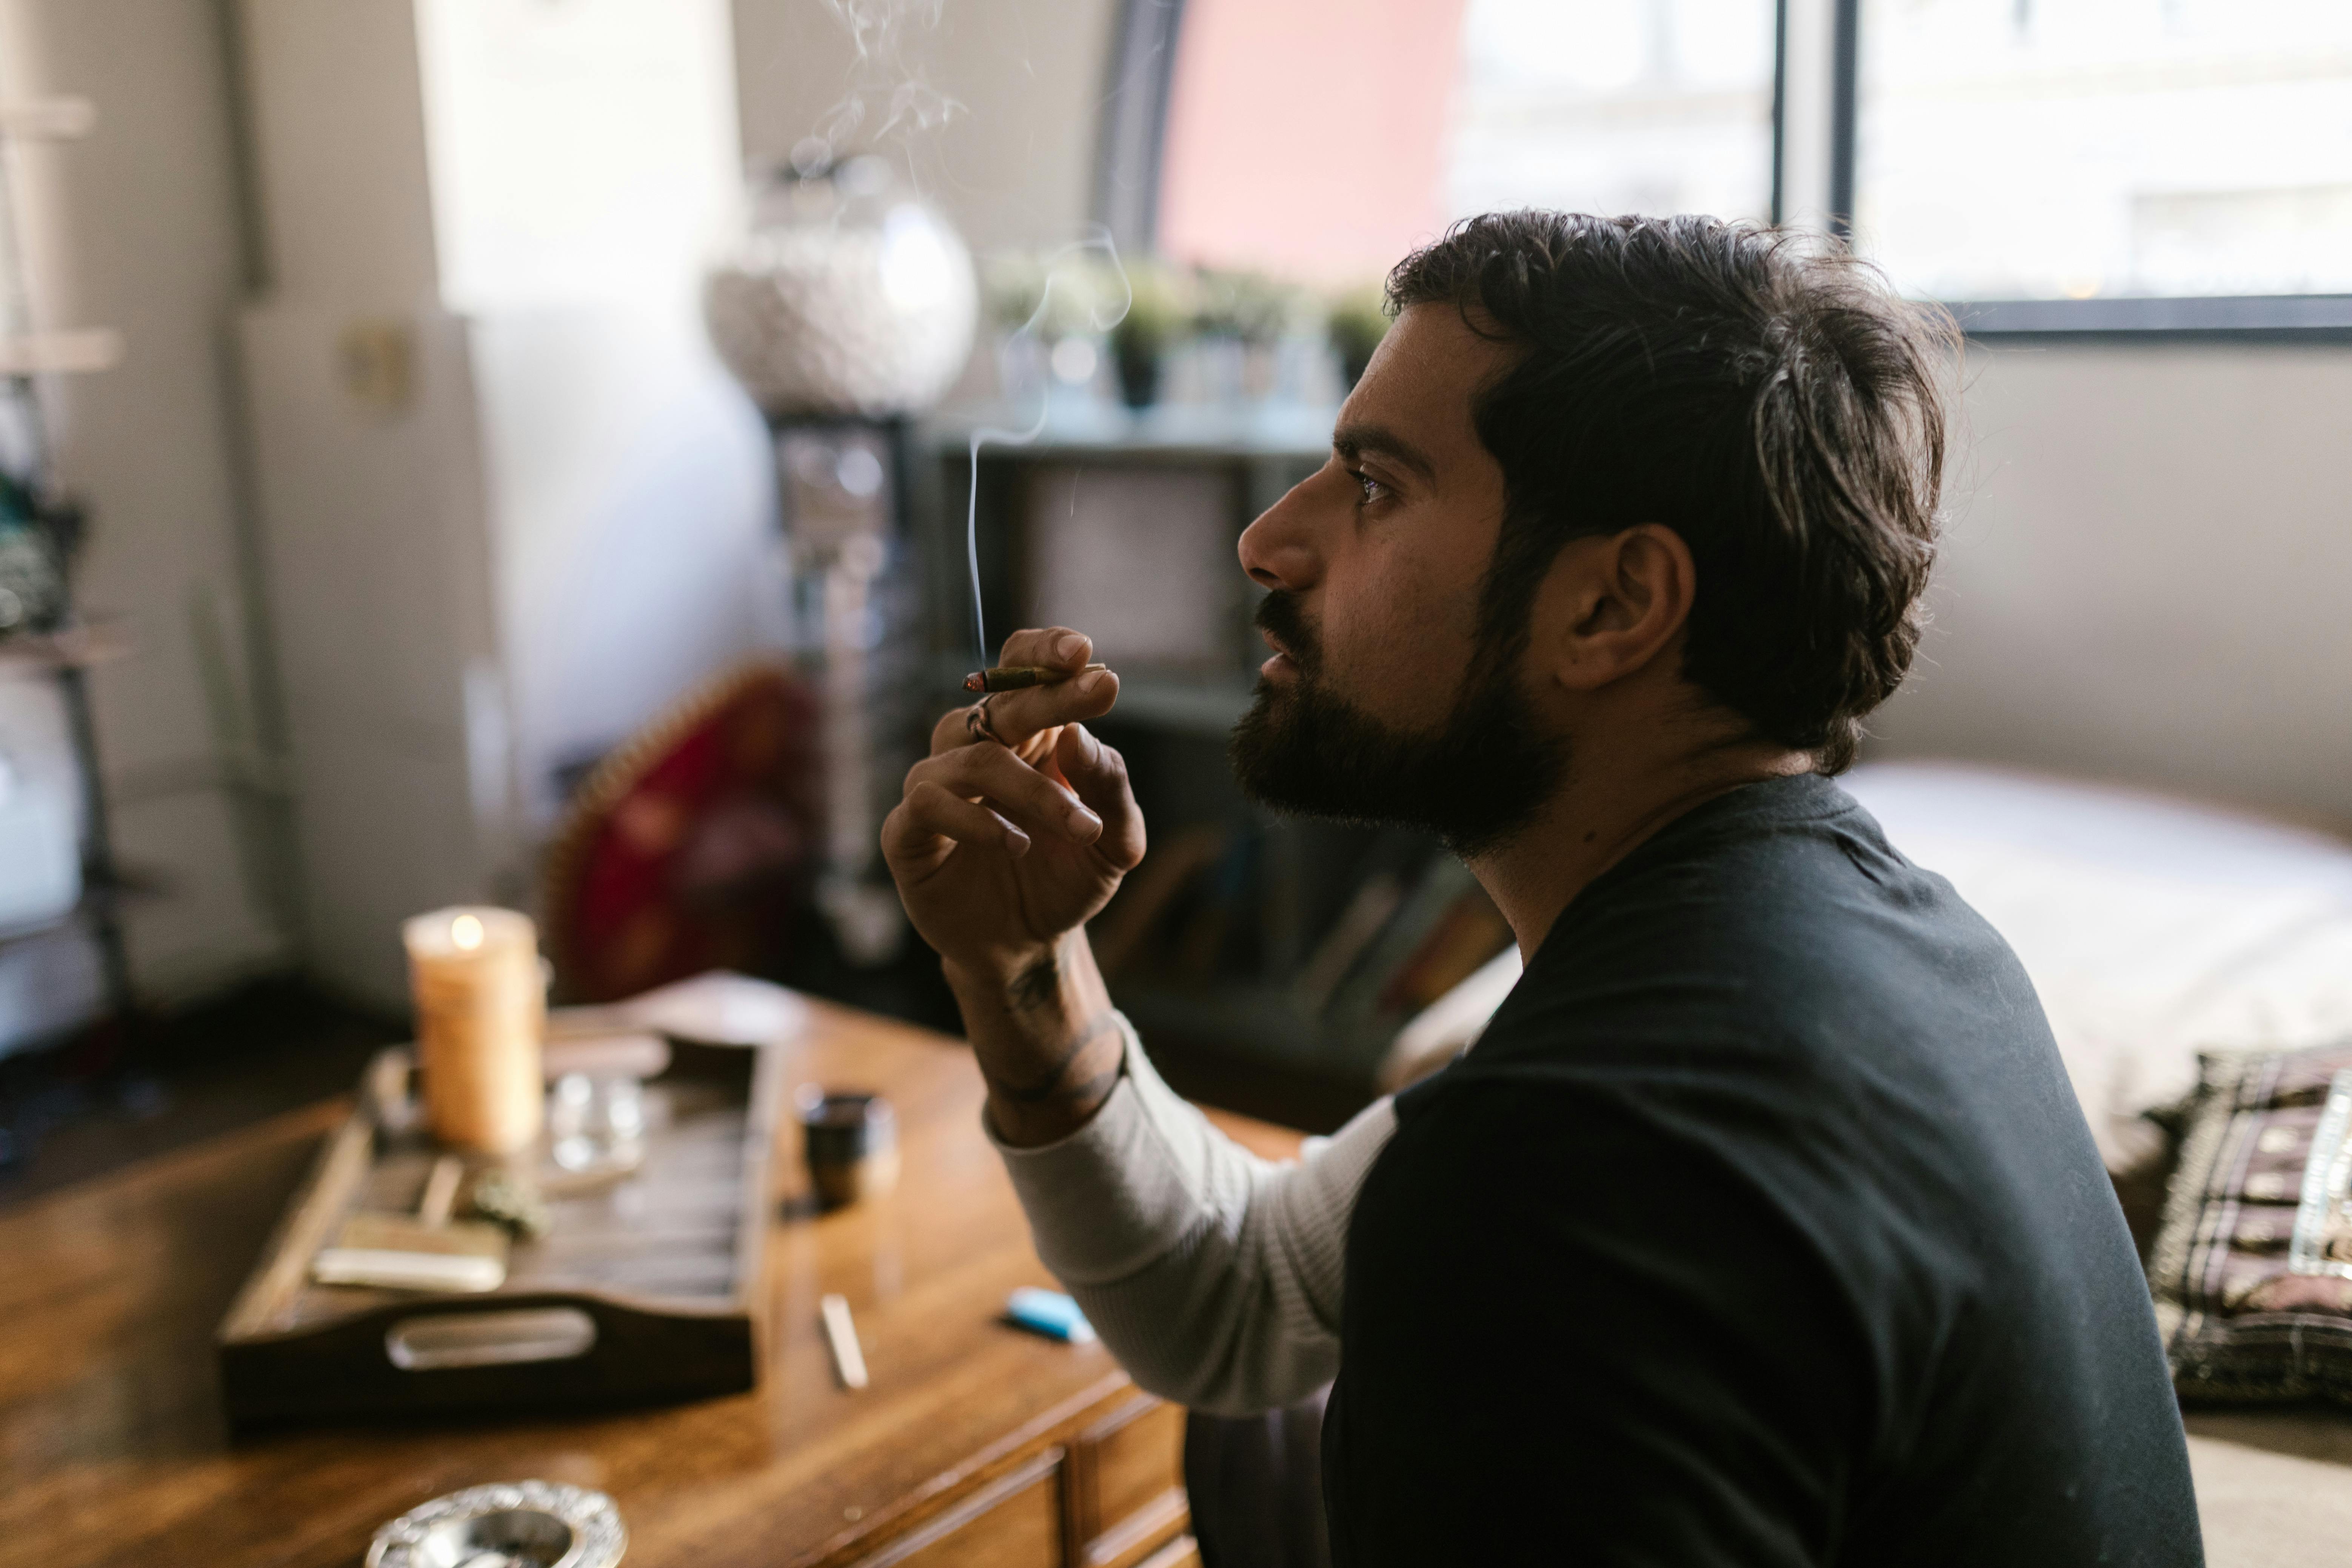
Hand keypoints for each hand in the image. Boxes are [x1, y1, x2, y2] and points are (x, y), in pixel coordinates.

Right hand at [882, 628, 1145, 985]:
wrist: (1028, 945)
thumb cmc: (1067, 879)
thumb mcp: (1115, 841)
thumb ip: (1109, 786)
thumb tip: (1080, 735)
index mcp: (1027, 736)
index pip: (1022, 668)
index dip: (1045, 651)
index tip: (1084, 653)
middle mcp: (975, 749)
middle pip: (999, 701)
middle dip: (1052, 694)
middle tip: (1101, 691)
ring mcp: (937, 787)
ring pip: (974, 757)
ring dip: (1034, 789)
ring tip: (1082, 828)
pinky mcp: (908, 832)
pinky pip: (928, 803)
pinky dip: (977, 821)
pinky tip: (1017, 844)